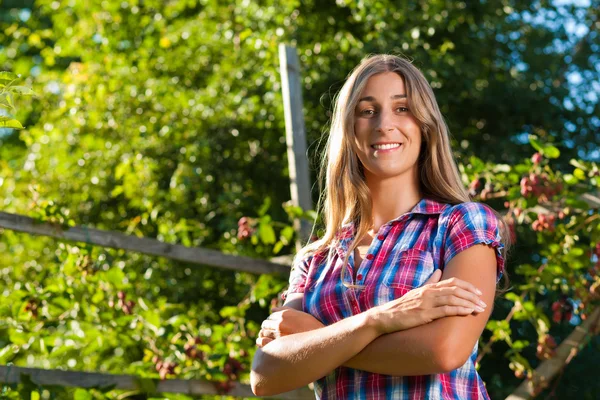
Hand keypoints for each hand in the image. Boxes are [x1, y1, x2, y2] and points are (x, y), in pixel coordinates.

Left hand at [256, 307, 324, 347]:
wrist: (321, 340)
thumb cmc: (312, 326)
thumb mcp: (299, 314)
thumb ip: (284, 310)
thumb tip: (272, 309)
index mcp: (284, 315)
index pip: (270, 316)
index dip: (271, 321)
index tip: (274, 326)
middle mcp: (280, 323)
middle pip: (265, 325)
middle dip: (267, 328)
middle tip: (272, 334)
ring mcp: (278, 335)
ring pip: (263, 334)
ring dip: (264, 336)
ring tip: (271, 340)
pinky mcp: (278, 346)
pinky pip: (264, 343)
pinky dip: (263, 344)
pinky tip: (269, 347)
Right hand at [366, 269, 486, 334]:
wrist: (386, 317)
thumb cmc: (402, 306)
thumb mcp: (417, 291)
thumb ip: (429, 282)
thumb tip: (439, 271)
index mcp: (428, 287)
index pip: (452, 282)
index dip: (467, 286)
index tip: (477, 292)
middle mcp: (429, 292)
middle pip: (455, 290)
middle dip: (471, 295)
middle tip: (483, 302)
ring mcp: (426, 303)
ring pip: (453, 299)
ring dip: (469, 303)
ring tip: (479, 309)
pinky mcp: (424, 314)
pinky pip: (445, 310)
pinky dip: (459, 310)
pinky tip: (468, 312)